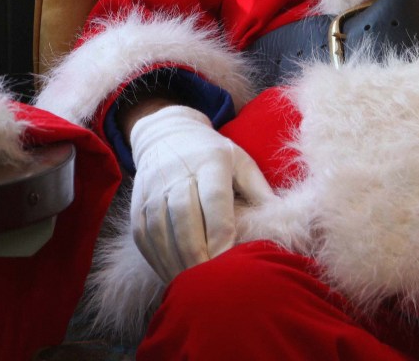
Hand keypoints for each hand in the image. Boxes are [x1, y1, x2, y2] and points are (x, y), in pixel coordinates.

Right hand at [129, 104, 274, 282]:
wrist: (167, 134)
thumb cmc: (213, 153)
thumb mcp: (241, 161)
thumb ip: (259, 190)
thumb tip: (282, 220)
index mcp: (210, 161)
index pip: (214, 199)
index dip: (221, 233)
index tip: (230, 261)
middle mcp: (178, 172)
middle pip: (184, 217)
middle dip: (198, 253)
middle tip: (211, 282)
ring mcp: (153, 187)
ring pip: (160, 229)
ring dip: (175, 261)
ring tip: (192, 285)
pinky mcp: (137, 202)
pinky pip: (143, 235)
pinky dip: (157, 259)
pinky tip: (172, 275)